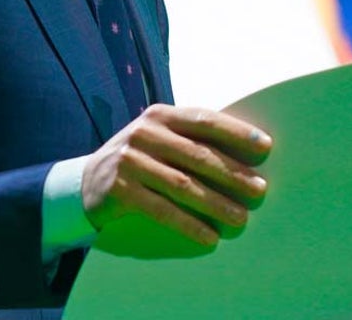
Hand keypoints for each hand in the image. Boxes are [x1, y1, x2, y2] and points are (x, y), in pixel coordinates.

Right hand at [81, 104, 271, 245]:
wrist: (87, 182)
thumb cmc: (140, 158)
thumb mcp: (160, 139)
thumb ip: (191, 140)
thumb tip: (245, 156)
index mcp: (161, 115)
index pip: (204, 120)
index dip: (236, 132)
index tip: (265, 146)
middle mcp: (145, 133)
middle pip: (198, 155)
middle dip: (233, 174)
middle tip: (260, 189)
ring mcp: (131, 160)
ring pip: (183, 185)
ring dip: (216, 203)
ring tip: (240, 218)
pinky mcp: (121, 189)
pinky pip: (161, 209)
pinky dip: (188, 224)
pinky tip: (208, 237)